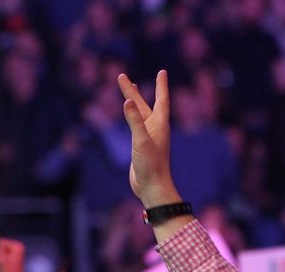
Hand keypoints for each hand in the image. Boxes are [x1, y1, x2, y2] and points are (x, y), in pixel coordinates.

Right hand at [117, 71, 180, 207]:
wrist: (152, 187)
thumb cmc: (151, 166)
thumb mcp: (141, 141)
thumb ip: (134, 121)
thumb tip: (127, 102)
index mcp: (160, 125)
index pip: (161, 100)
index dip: (161, 85)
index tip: (162, 71)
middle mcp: (155, 129)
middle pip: (144, 104)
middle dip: (133, 90)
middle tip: (122, 76)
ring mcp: (148, 137)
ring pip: (139, 113)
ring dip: (132, 100)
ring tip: (127, 87)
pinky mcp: (141, 145)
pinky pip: (135, 124)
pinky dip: (131, 115)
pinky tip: (129, 113)